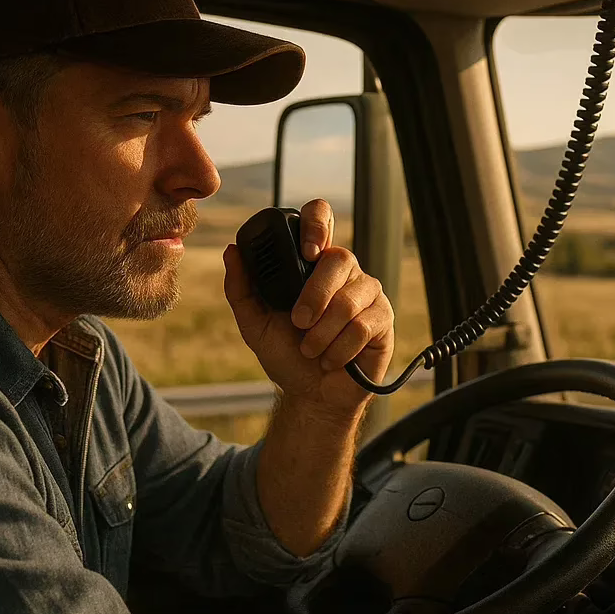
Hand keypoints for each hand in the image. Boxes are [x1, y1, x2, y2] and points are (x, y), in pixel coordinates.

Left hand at [223, 198, 394, 414]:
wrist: (311, 395)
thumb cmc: (287, 355)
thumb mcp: (255, 323)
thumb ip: (241, 289)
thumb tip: (232, 252)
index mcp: (313, 263)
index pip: (321, 218)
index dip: (316, 224)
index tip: (306, 251)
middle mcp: (344, 272)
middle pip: (340, 259)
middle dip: (314, 297)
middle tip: (299, 323)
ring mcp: (367, 294)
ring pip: (349, 300)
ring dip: (322, 333)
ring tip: (312, 350)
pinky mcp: (382, 320)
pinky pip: (362, 326)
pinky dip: (339, 349)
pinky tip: (332, 359)